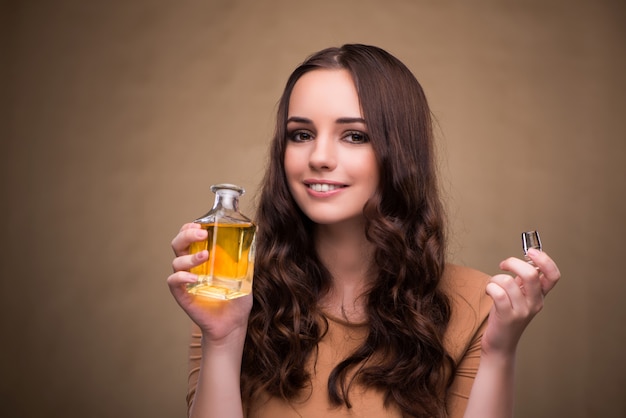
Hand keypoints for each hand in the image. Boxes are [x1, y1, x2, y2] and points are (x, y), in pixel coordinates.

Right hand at [167, 223, 251, 343]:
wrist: (233, 324)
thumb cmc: (237, 299)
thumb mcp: (245, 275)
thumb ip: (246, 258)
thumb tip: (254, 238)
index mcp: (202, 258)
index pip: (189, 236)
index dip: (190, 227)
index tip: (201, 224)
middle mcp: (191, 267)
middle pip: (178, 243)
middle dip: (187, 235)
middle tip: (202, 234)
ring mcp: (185, 281)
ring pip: (176, 261)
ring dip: (190, 256)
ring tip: (206, 256)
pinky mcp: (182, 295)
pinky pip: (174, 282)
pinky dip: (182, 277)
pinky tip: (195, 279)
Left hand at [482, 249, 560, 355]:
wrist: (501, 344)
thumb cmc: (506, 314)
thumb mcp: (519, 295)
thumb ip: (524, 280)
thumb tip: (526, 257)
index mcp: (540, 295)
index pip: (553, 276)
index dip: (544, 260)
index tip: (530, 252)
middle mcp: (535, 303)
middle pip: (531, 274)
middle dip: (513, 262)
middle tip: (504, 264)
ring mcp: (522, 311)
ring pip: (508, 281)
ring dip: (495, 278)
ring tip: (493, 285)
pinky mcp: (507, 317)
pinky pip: (498, 293)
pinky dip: (489, 287)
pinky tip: (488, 291)